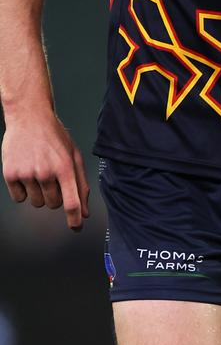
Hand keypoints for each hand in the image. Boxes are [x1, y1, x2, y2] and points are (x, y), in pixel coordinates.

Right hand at [2, 109, 90, 231]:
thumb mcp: (73, 155)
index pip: (71, 202)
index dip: (74, 219)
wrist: (29, 117)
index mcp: (65, 167)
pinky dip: (23, 190)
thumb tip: (84, 212)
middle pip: (53, 205)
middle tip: (52, 177)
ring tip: (38, 171)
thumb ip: (81, 184)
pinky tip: (26, 171)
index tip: (76, 227)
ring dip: (39, 193)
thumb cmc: (54, 137)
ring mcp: (27, 173)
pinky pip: (19, 198)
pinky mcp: (11, 174)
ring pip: (36, 203)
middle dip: (55, 196)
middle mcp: (46, 172)